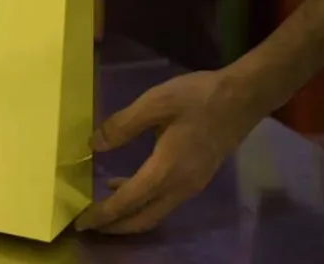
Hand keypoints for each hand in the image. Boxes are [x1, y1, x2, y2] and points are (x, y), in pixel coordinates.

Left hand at [76, 70, 260, 233]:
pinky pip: (164, 200)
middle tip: (87, 225)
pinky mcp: (197, 177)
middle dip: (114, 226)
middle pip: (143, 218)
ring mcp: (192, 184)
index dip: (102, 214)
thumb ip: (122, 125)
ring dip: (127, 215)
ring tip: (101, 209)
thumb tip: (94, 145)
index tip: (80, 222)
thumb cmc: (198, 97)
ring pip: (154, 212)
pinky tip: (123, 183)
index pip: (128, 201)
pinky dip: (141, 201)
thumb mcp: (155, 102)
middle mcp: (181, 186)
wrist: (243, 97)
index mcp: (167, 169)